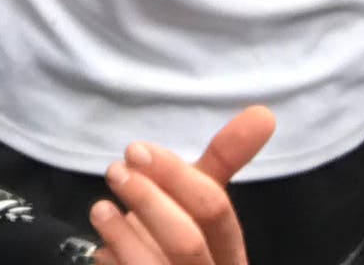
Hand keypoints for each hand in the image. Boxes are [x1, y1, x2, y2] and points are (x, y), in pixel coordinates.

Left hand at [88, 106, 275, 264]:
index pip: (215, 212)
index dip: (177, 176)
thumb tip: (263, 112)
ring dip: (121, 234)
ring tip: (100, 209)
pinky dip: (111, 262)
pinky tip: (103, 250)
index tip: (137, 149)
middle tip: (116, 170)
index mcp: (230, 254)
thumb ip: (225, 161)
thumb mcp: (200, 200)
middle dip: (147, 200)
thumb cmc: (181, 238)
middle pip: (187, 243)